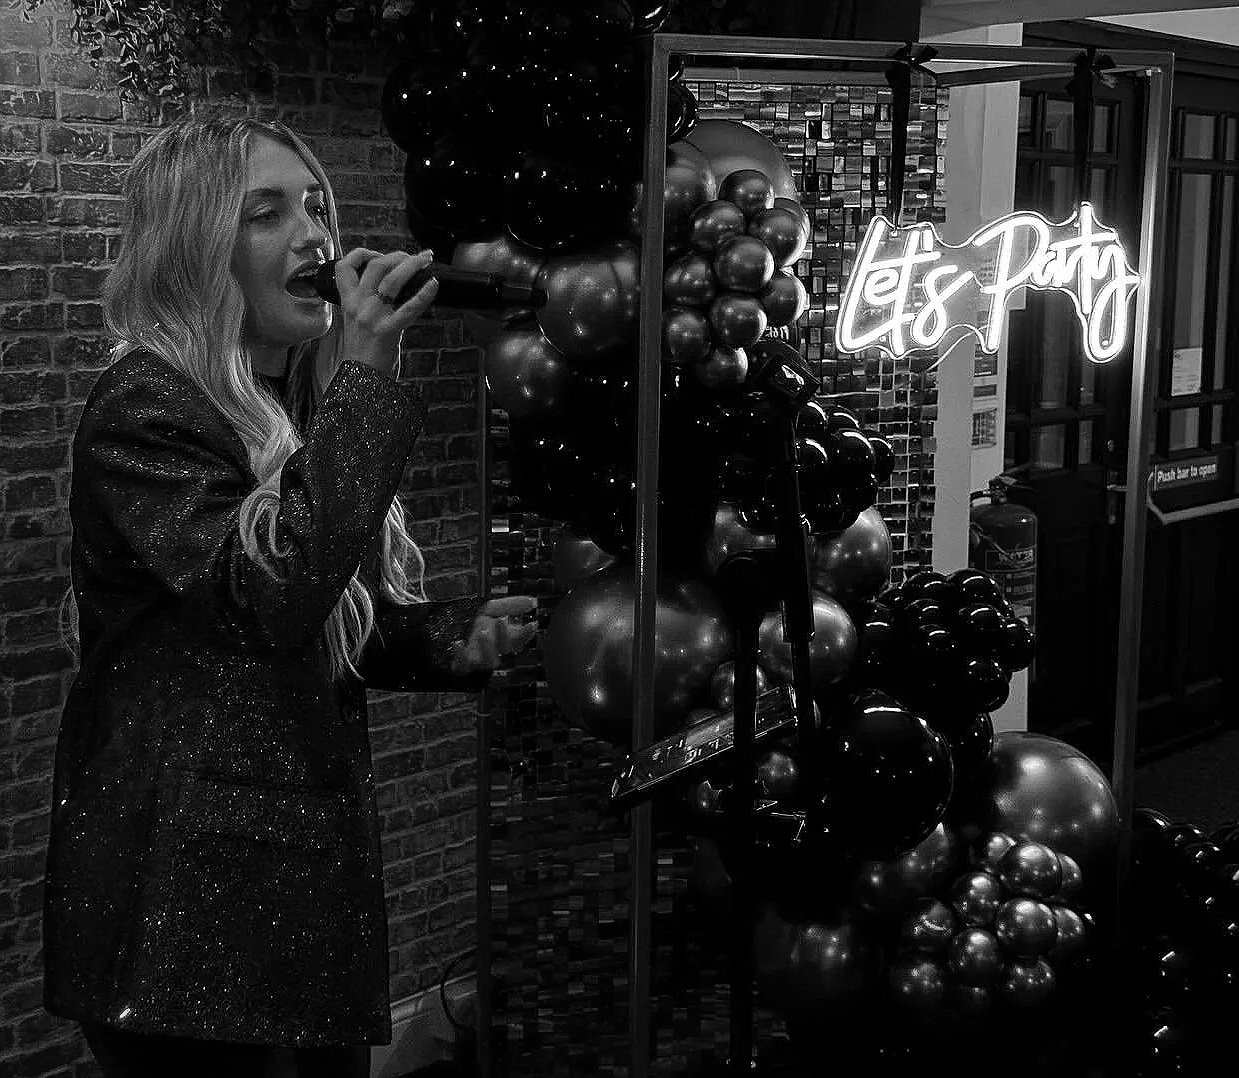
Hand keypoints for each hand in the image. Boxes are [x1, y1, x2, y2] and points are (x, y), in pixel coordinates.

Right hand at [335, 247, 439, 373]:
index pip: (344, 266)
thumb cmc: (363, 351)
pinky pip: (409, 308)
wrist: (361, 379)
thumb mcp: (355, 321)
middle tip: (415, 255)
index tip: (378, 254)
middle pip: (375, 266)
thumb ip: (367, 302)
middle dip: (398, 255)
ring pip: (392, 280)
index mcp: (348, 302)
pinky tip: (434, 284)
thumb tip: (390, 285)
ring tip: (426, 259)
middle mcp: (358, 305)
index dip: (362, 253)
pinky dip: (424, 294)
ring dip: (412, 264)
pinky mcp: (388, 331)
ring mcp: (372, 317)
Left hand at [450, 596, 537, 676]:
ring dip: (487, 647)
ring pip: (488, 661)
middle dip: (504, 635)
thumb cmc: (470, 620)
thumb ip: (510, 605)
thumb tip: (533, 602)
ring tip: (483, 633)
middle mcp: (491, 650)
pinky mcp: (461, 664)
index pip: (519, 639)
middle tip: (502, 619)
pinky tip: (458, 643)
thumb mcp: (490, 608)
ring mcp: (477, 659)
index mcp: (501, 639)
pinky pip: (463, 665)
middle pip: (503, 648)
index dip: (527, 633)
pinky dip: (461, 655)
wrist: (442, 630)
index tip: (533, 623)